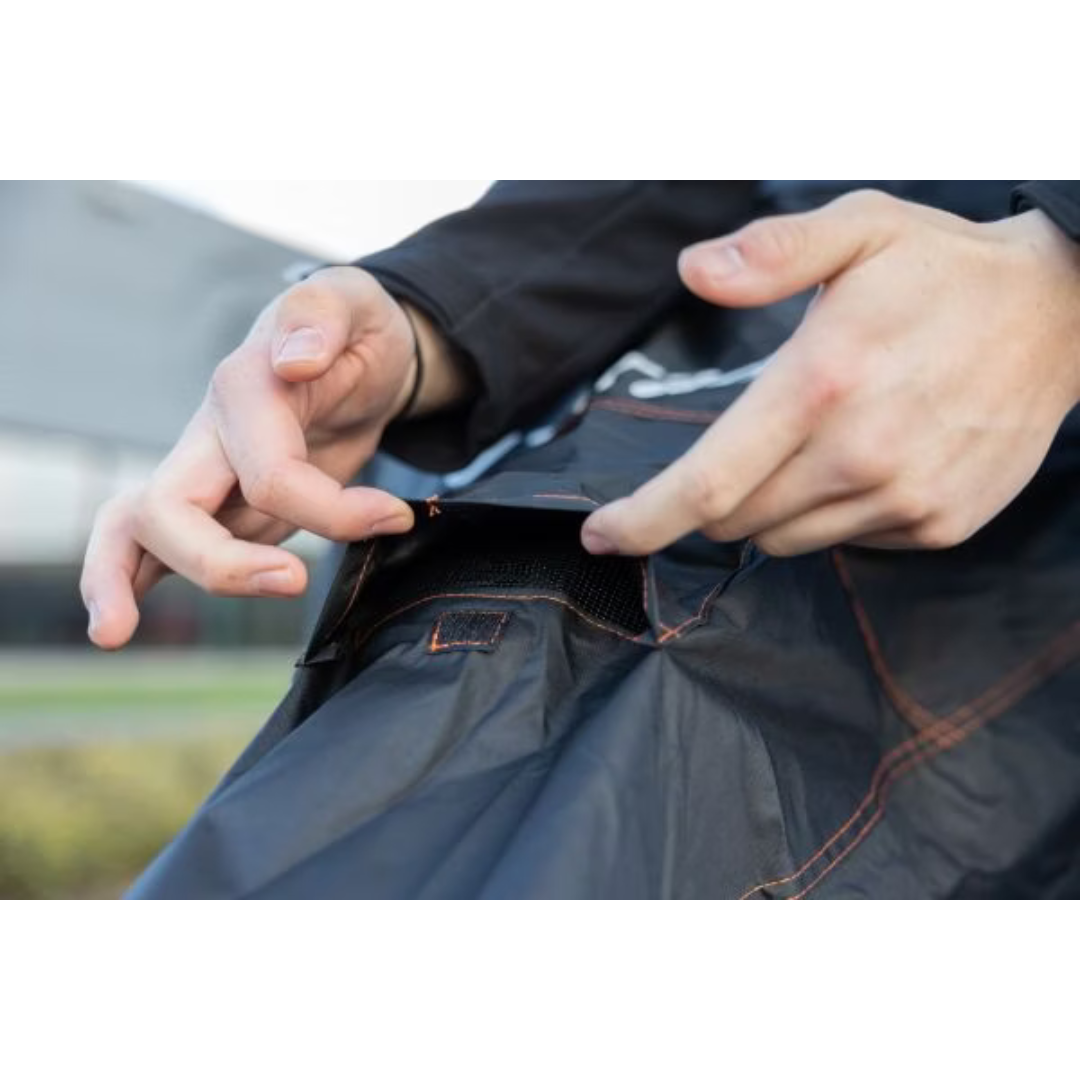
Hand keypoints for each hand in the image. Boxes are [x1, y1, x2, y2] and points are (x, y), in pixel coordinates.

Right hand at [82, 266, 451, 649]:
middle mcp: (210, 435)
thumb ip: (320, 316)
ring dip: (123, 579)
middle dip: (219, 563)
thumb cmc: (354, 328)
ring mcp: (207, 472)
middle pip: (169, 509)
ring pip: (141, 529)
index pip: (269, 475)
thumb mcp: (351, 300)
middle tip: (295, 581)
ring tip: (112, 632)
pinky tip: (118, 622)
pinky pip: (162, 545)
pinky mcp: (219, 503)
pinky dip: (131, 579)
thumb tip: (295, 360)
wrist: (354, 351)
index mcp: (242, 390)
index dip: (332, 510)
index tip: (394, 517)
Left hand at [582, 190, 1079, 557]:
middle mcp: (859, 454)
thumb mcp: (859, 230)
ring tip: (817, 440)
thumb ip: (770, 255)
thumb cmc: (946, 270)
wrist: (1062, 315)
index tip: (600, 535)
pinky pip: (846, 542)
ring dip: (770, 506)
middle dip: (711, 498)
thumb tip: (692, 271)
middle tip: (746, 442)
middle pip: (735, 520)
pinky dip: (830, 512)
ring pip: (785, 540)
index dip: (641, 519)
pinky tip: (866, 458)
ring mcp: (903, 498)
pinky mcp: (937, 524)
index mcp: (821, 384)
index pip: (705, 484)